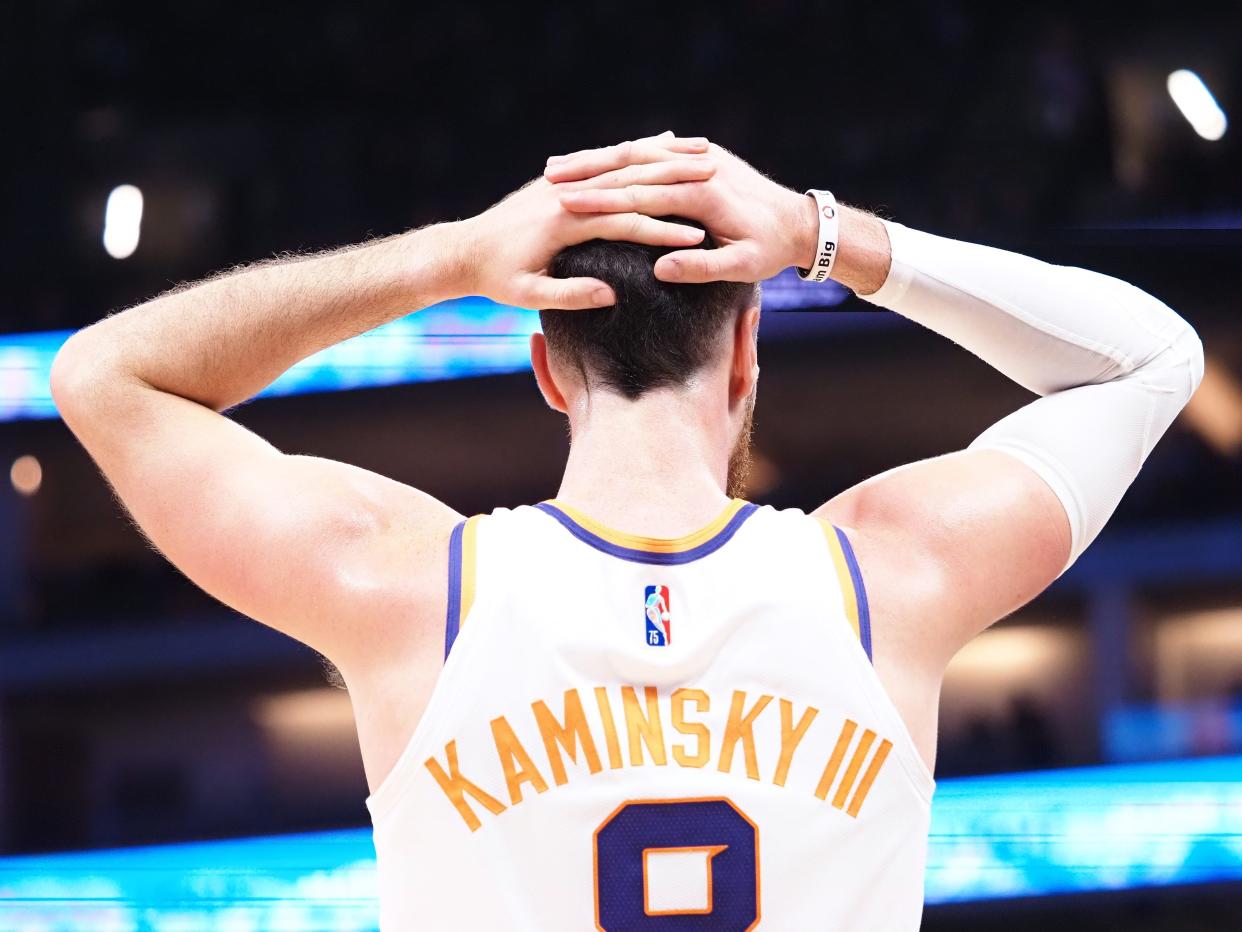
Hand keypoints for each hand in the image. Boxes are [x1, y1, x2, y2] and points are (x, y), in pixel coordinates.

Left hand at [459, 133, 714, 308]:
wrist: (460, 250)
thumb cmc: (494, 280)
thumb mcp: (527, 295)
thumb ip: (568, 294)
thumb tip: (609, 295)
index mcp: (563, 221)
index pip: (625, 222)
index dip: (663, 231)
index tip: (698, 237)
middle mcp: (565, 194)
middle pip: (631, 185)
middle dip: (673, 184)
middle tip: (717, 183)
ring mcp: (561, 184)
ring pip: (621, 166)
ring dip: (661, 159)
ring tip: (703, 153)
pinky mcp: (558, 183)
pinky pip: (606, 165)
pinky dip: (636, 156)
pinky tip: (662, 147)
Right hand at [545, 140, 817, 283]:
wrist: (801, 221)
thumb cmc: (772, 250)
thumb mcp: (744, 266)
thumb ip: (702, 269)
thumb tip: (661, 269)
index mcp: (703, 195)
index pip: (639, 194)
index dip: (599, 198)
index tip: (563, 203)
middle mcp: (698, 169)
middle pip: (631, 164)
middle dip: (588, 169)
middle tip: (546, 175)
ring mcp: (699, 158)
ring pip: (638, 153)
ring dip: (598, 158)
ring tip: (558, 165)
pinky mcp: (701, 158)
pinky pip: (653, 153)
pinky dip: (621, 156)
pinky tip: (594, 162)